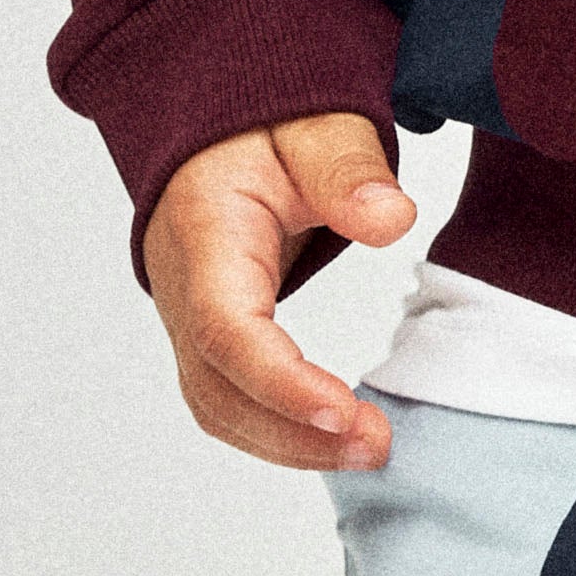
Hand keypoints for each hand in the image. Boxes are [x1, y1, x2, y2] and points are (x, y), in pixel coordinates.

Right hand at [145, 113, 415, 471]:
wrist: (218, 130)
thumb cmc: (264, 125)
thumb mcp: (314, 126)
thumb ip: (349, 169)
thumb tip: (393, 218)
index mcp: (203, 232)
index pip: (227, 327)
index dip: (278, 380)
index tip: (341, 412)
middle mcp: (182, 288)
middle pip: (217, 387)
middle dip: (292, 432)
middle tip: (376, 446)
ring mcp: (187, 319)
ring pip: (217, 405)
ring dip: (287, 443)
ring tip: (368, 450)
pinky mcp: (207, 336)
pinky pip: (228, 398)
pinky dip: (276, 429)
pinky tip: (333, 438)